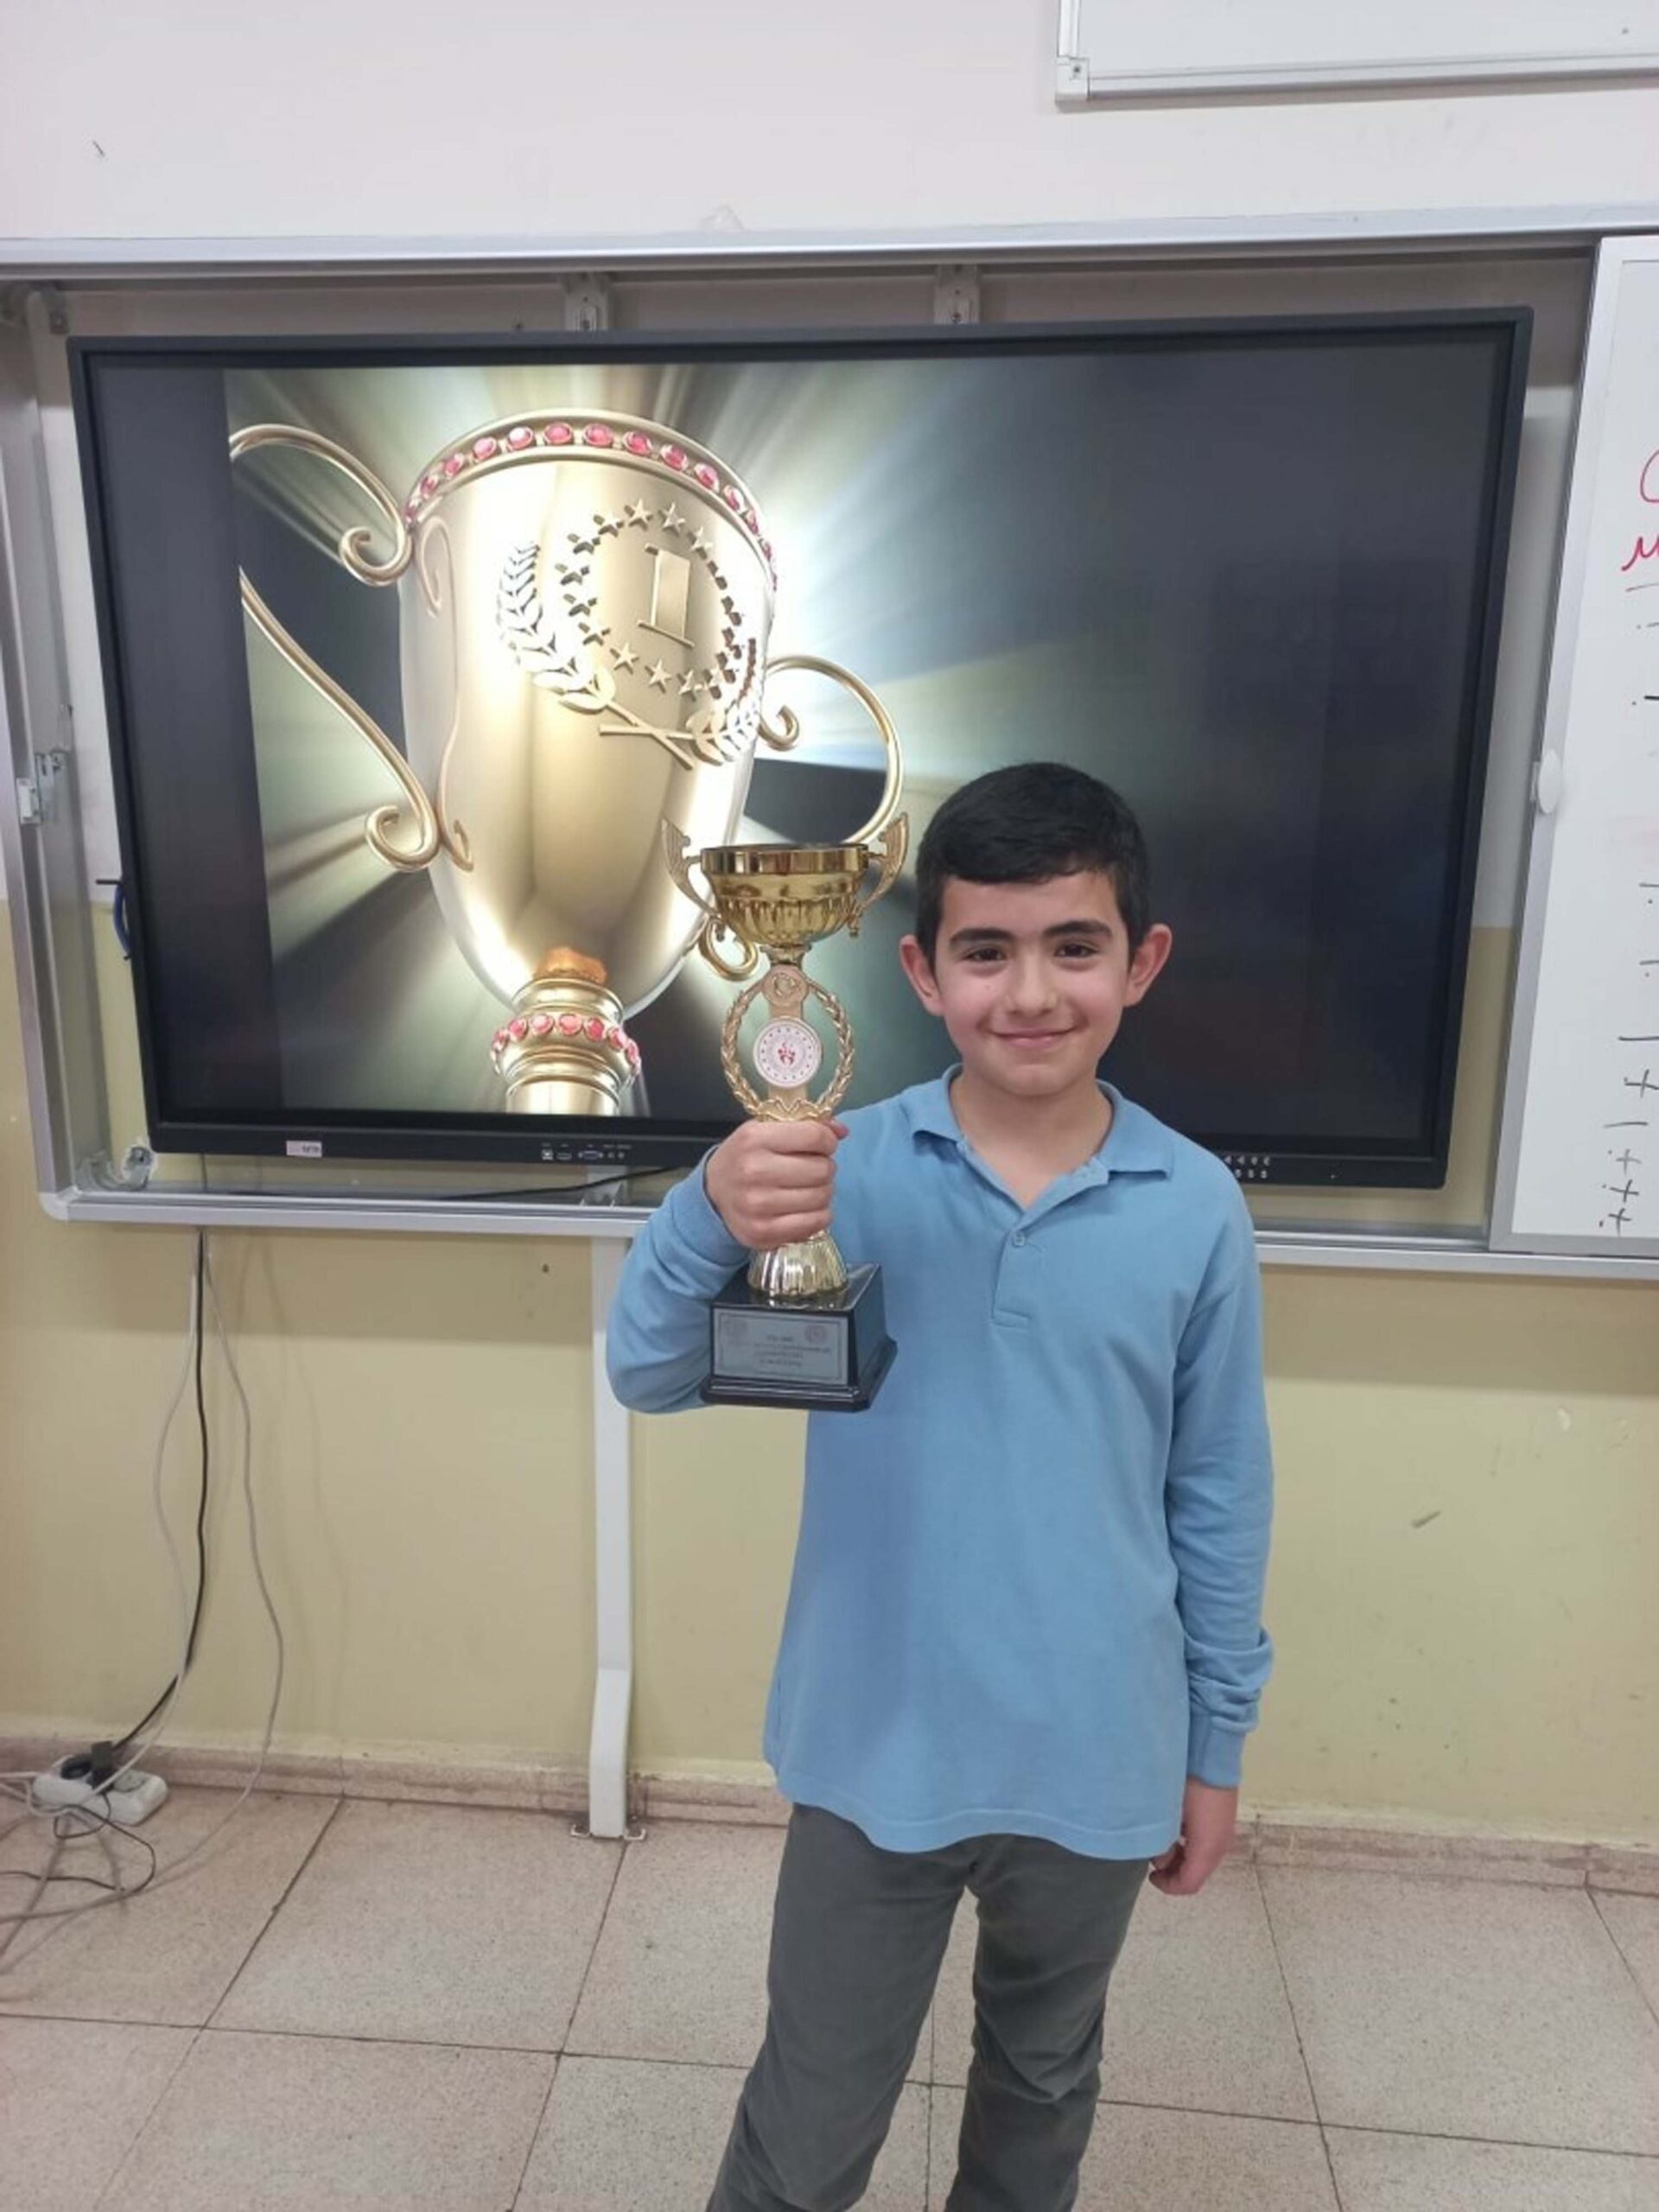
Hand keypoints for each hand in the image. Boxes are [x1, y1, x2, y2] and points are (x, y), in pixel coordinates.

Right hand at [704, 1118, 846, 1249]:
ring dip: (822, 1191)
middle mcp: (754, 1171)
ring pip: (822, 1197)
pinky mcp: (764, 1232)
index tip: (821, 1145)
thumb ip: (805, 1126)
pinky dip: (819, 1214)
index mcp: (754, 1139)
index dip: (827, 1141)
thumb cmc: (745, 1157)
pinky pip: (816, 1222)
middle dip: (824, 1167)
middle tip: (812, 1169)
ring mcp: (758, 1206)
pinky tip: (805, 1207)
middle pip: (822, 1169)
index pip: (814, 1136)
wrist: (713, 1194)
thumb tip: (842, 1131)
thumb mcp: (765, 1131)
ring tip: (806, 1188)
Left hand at [1148, 1778, 1237, 1896]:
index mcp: (1207, 1849)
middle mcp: (1220, 1845)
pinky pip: (1205, 1843)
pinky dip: (1189, 1844)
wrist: (1211, 1755)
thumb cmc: (1189, 1785)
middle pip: (1196, 1873)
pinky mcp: (1222, 1819)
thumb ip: (1164, 1844)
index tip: (1151, 1876)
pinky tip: (1175, 1827)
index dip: (1168, 1886)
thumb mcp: (1171, 1817)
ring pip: (1200, 1858)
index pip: (1188, 1884)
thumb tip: (1161, 1858)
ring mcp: (1223, 1832)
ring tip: (1162, 1840)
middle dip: (1173, 1871)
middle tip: (1154, 1857)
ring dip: (1181, 1857)